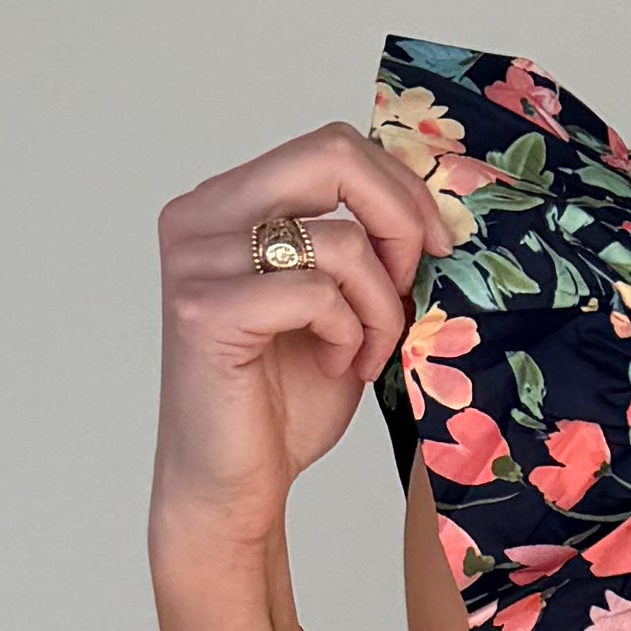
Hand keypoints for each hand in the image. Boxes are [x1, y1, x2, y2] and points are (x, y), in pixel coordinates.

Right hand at [150, 118, 441, 568]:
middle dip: (400, 222)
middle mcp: (199, 216)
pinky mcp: (204, 311)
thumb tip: (435, 210)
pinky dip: (349, 334)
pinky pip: (317, 294)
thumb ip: (365, 249)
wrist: (233, 484)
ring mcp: (195, 259)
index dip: (400, 189)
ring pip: (339, 241)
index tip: (435, 245)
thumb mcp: (341, 307)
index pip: (330, 146)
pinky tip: (338, 367)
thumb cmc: (282, 401)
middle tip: (414, 285)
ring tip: (365, 352)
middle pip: (331, 156)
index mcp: (226, 202)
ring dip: (380, 307)